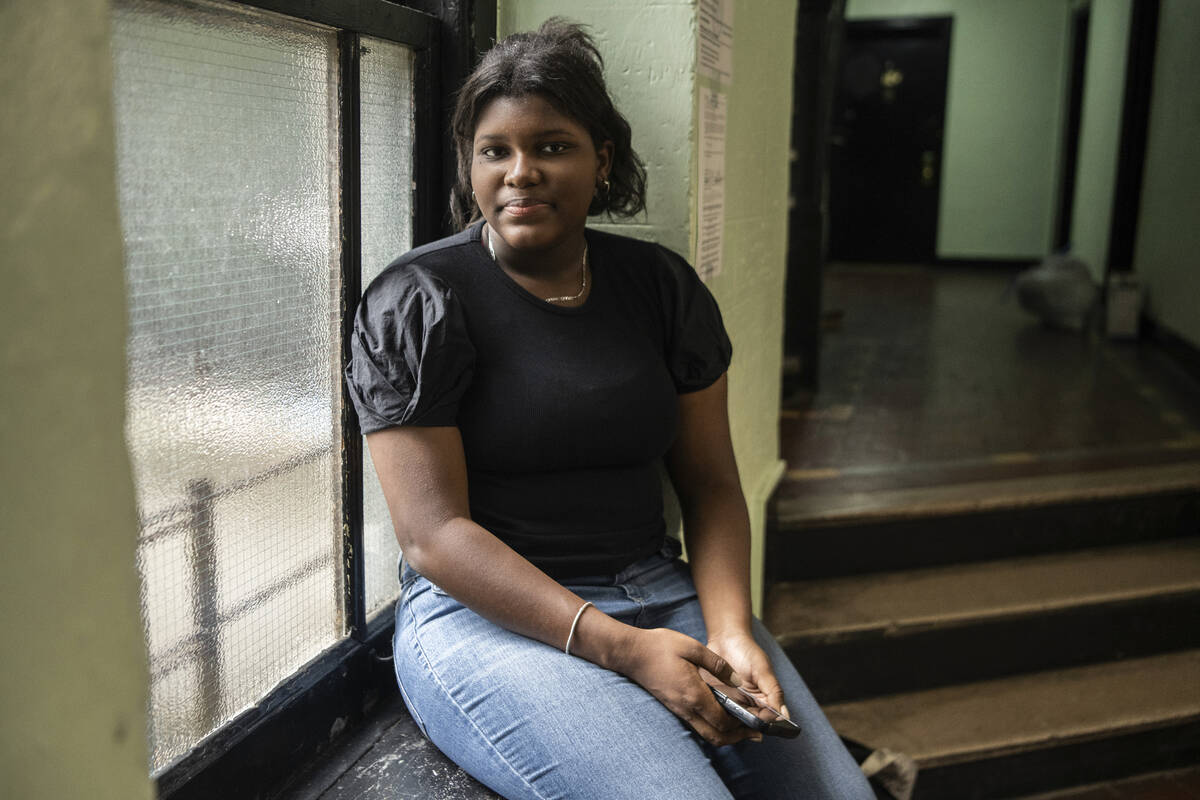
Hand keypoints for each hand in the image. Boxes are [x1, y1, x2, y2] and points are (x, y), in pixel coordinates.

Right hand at [615, 627, 763, 745]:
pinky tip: (721, 716)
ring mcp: (678, 710)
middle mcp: (686, 708)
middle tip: (754, 733)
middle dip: (737, 738)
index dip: (742, 725)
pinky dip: (713, 727)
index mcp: (694, 694)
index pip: (723, 721)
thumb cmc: (660, 647)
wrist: (630, 654)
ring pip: (706, 733)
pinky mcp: (673, 707)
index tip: (757, 723)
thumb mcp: (692, 647)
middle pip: (716, 735)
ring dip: (726, 734)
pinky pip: (697, 725)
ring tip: (742, 728)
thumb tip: (737, 679)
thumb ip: (717, 664)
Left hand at [706, 630, 788, 721]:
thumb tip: (784, 716)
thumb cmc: (747, 651)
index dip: (762, 725)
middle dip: (743, 725)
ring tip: (726, 707)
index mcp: (763, 701)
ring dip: (726, 720)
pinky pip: (713, 711)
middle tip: (739, 714)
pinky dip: (712, 711)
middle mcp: (747, 706)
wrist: (724, 638)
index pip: (766, 722)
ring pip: (729, 723)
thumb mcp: (762, 669)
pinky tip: (710, 704)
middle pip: (747, 725)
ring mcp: (730, 704)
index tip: (758, 722)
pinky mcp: (714, 700)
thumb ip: (774, 691)